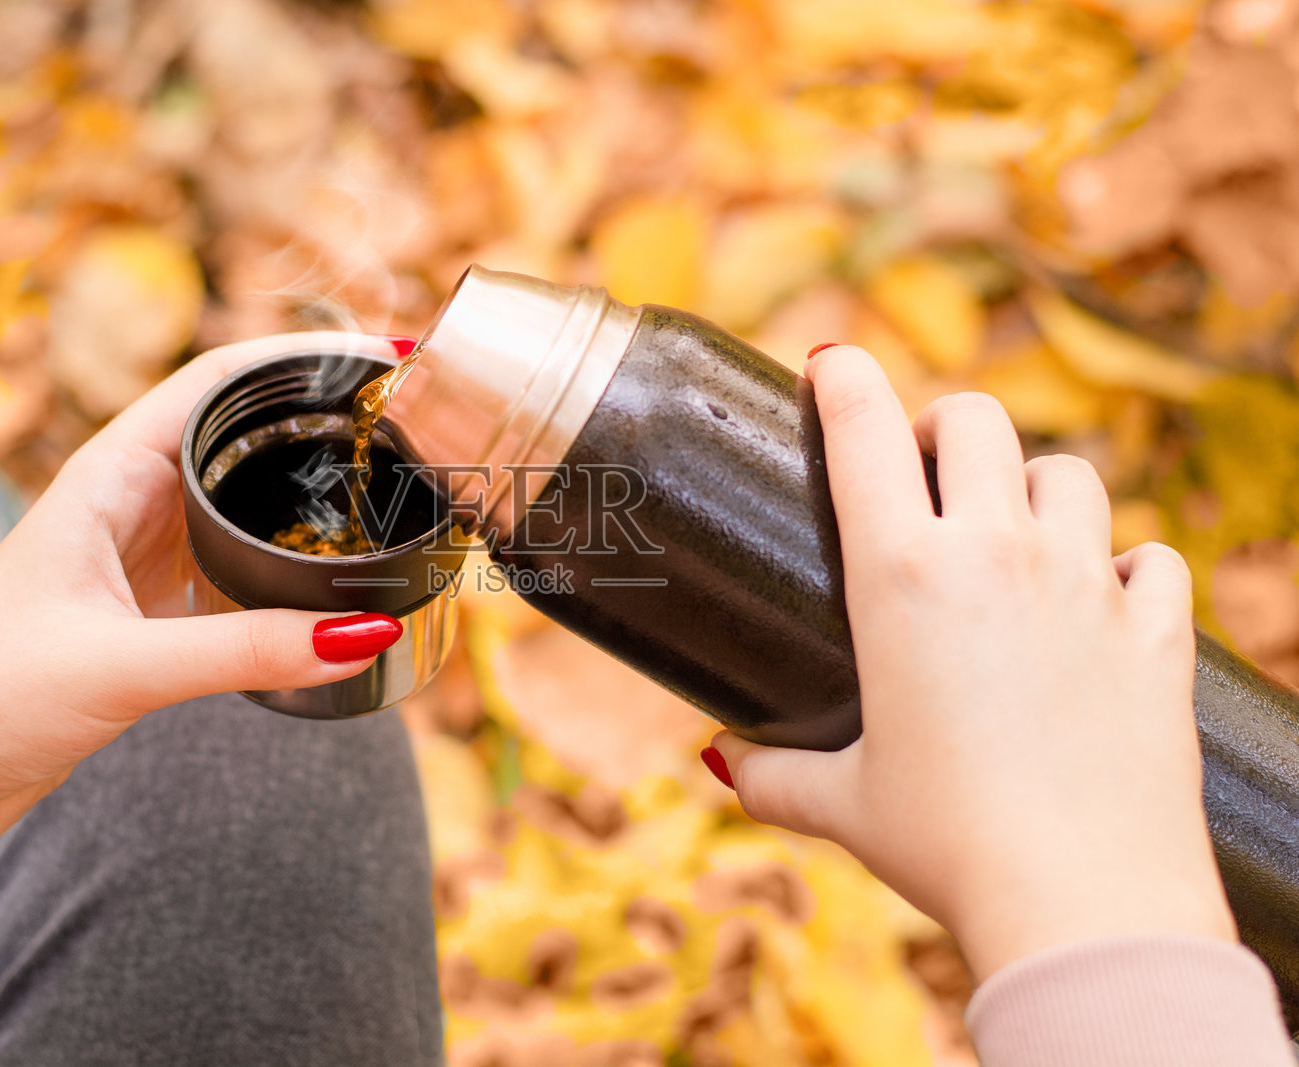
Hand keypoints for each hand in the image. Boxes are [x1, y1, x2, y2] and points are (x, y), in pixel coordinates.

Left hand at [0, 332, 403, 952]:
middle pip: (240, 427)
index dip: (302, 356)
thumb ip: (244, 652)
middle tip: (413, 421)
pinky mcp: (147, 605)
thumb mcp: (121, 667)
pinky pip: (233, 561)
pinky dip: (285, 557)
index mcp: (106, 474)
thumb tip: (366, 636)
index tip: (386, 359)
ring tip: (393, 481)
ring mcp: (139, 551)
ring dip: (305, 484)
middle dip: (321, 414)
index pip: (218, 379)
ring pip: (239, 494)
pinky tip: (331, 574)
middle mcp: (126, 499)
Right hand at [710, 345, 1234, 978]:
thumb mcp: (842, 804)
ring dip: (1034, 484)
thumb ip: (772, 774)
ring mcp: (1085, 584)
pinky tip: (1100, 598)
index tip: (829, 361)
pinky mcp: (1156, 631)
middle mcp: (997, 554)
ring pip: (1069, 473)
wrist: (1082, 899)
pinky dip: (1125, 563)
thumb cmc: (945, 844)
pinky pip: (1151, 556)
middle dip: (943, 424)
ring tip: (1012, 528)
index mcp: (902, 576)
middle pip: (977, 419)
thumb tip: (723, 764)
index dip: (842, 375)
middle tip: (925, 466)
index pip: (864, 429)